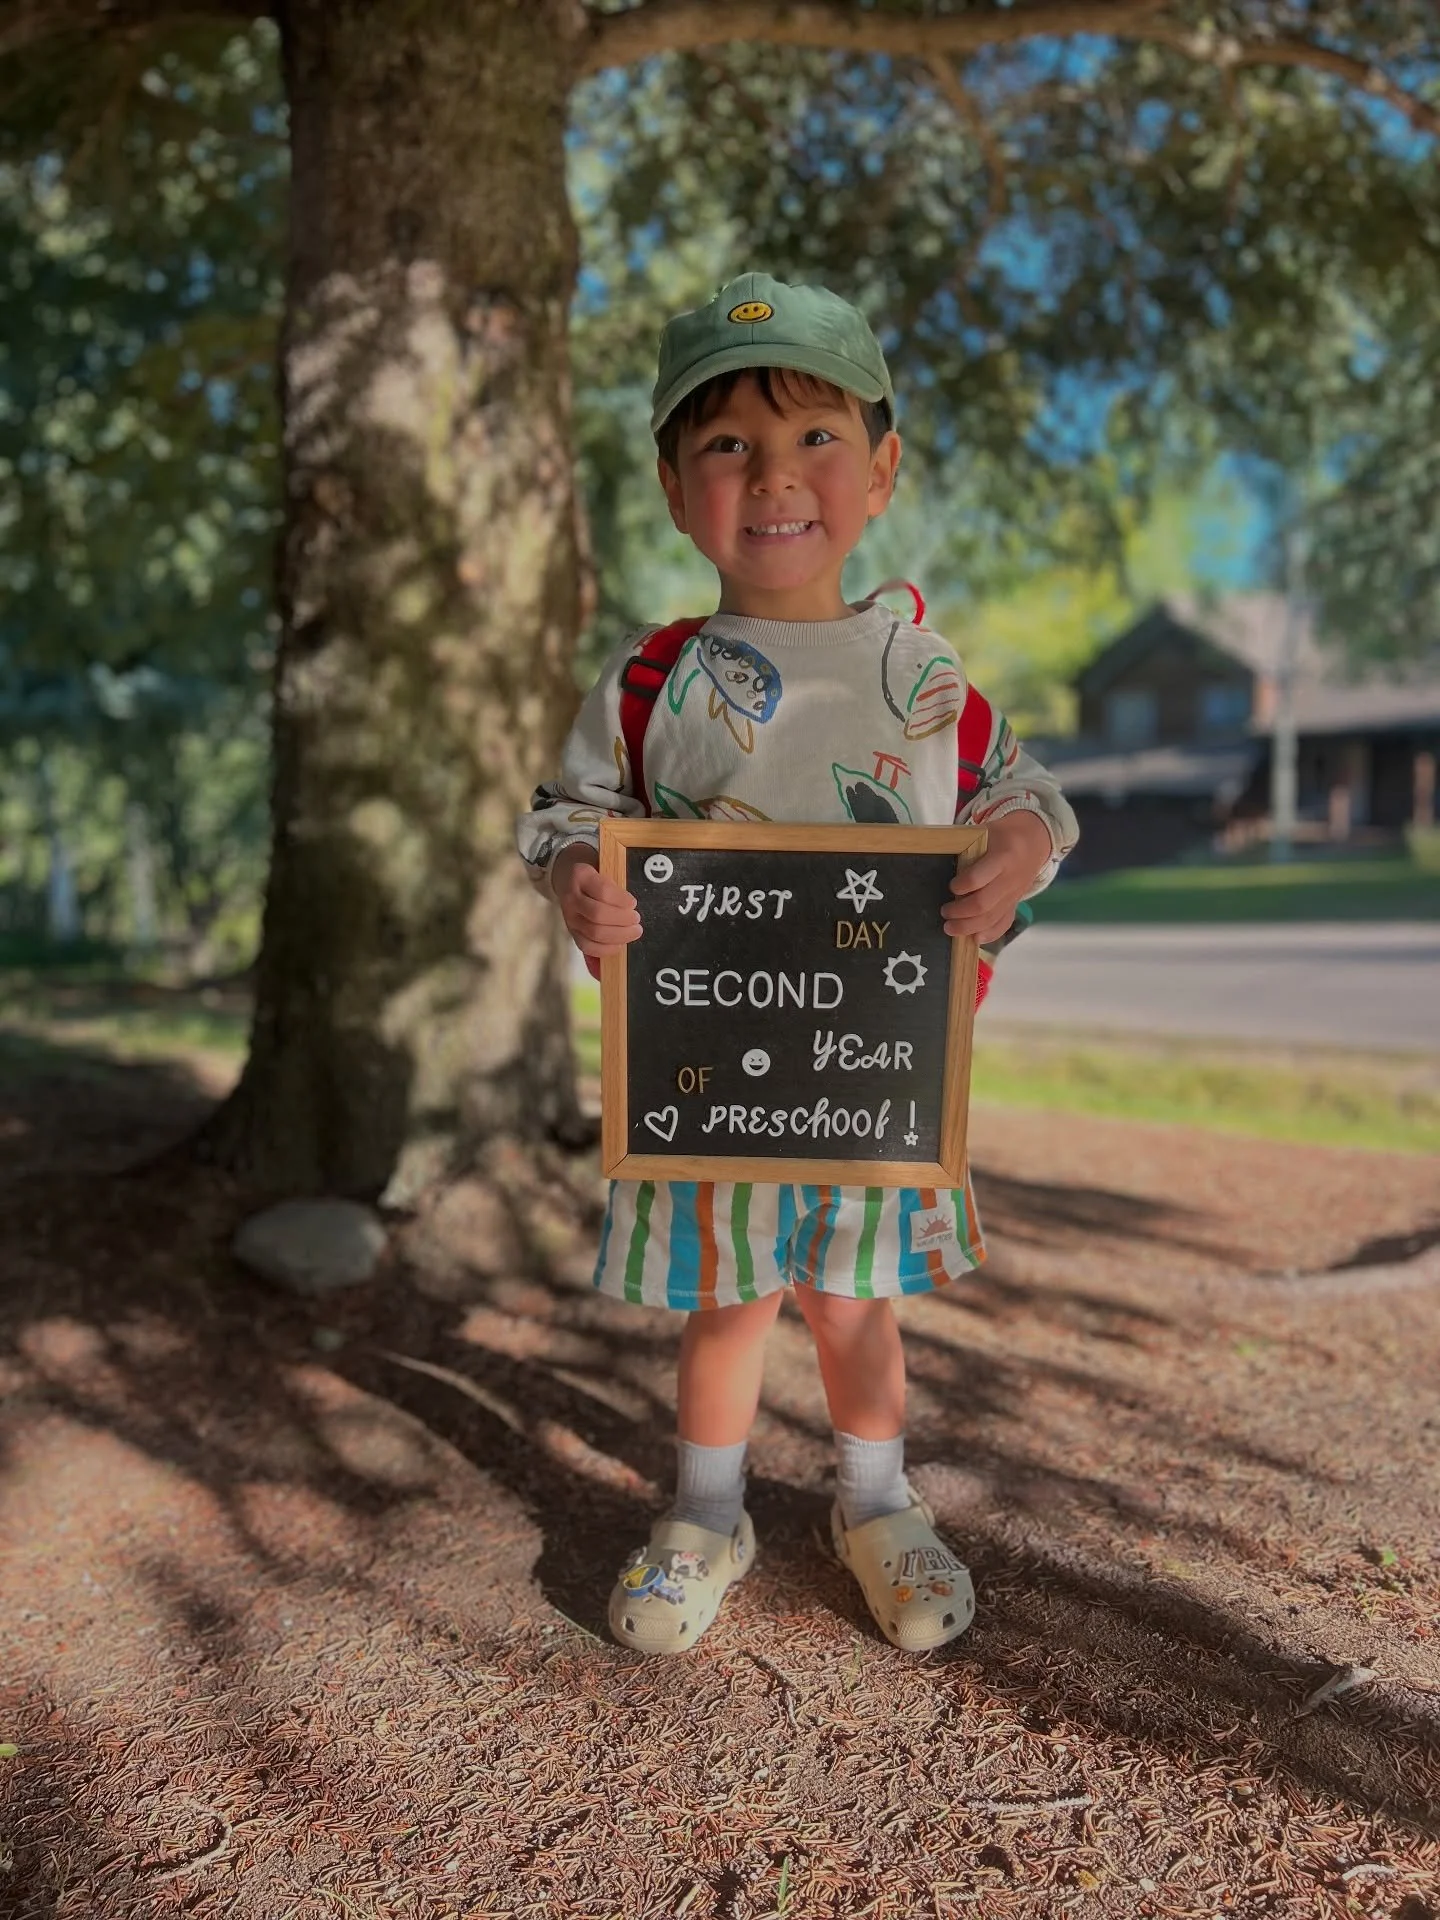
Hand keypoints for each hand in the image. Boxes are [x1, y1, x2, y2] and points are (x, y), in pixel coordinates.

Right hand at [552, 844, 641, 957]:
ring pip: (594, 933)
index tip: (633, 903)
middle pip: (598, 914)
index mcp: (581, 876)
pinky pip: (587, 946)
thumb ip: (616, 884)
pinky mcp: (571, 932)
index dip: (621, 900)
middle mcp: (571, 898)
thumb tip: (633, 905)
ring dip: (619, 935)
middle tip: (636, 920)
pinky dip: (606, 949)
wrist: (567, 879)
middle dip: (622, 920)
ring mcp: (569, 917)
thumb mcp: (604, 868)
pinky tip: (620, 944)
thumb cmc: (593, 877)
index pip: (603, 891)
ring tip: (633, 931)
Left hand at [943, 811, 1052, 946]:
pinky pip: (1004, 923)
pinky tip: (974, 939)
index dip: (961, 886)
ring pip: (991, 918)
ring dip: (968, 927)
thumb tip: (935, 860)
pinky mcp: (1015, 904)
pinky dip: (989, 934)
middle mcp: (1009, 879)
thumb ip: (967, 848)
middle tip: (944, 912)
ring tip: (949, 928)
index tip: (951, 886)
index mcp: (1002, 858)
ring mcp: (1014, 895)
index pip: (978, 878)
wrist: (1035, 841)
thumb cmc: (1003, 836)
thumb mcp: (986, 833)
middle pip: (983, 904)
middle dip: (960, 912)